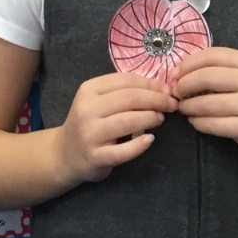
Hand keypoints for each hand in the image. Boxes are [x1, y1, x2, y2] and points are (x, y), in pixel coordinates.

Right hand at [56, 73, 176, 185]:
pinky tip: (150, 140)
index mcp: (89, 90)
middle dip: (156, 99)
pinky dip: (139, 145)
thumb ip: (125, 92)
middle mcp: (87, 110)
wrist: (66, 153)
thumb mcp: (100, 101)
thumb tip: (161, 87)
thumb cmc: (90, 123)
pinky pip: (122, 151)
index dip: (150, 83)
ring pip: (127, 121)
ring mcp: (90, 134)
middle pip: (129, 98)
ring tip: (160, 118)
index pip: (125, 81)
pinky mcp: (95, 156)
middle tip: (171, 104)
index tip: (167, 89)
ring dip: (150, 118)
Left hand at [171, 47, 237, 161]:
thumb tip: (181, 72)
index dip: (188, 63)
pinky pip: (212, 124)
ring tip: (183, 108)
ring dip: (188, 106)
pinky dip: (198, 123)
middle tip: (175, 93)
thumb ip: (223, 71)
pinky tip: (196, 122)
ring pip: (206, 103)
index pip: (212, 55)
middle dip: (183, 85)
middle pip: (205, 77)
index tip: (174, 73)